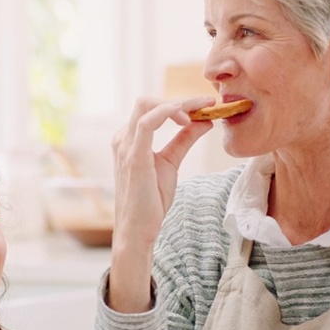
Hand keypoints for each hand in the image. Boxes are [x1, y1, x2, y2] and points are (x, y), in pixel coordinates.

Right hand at [107, 97, 214, 312]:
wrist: (138, 229)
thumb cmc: (150, 200)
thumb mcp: (171, 163)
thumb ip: (184, 140)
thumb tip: (204, 121)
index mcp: (130, 139)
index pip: (152, 108)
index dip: (180, 104)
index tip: (206, 105)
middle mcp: (124, 138)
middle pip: (147, 101)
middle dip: (179, 99)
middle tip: (206, 105)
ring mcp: (126, 146)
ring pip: (146, 105)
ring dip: (177, 103)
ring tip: (201, 111)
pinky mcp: (134, 157)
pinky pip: (147, 123)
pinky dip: (167, 112)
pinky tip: (186, 116)